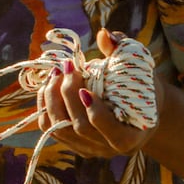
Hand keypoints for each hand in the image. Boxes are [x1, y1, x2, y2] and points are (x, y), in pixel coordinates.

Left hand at [37, 29, 163, 157]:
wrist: (137, 105)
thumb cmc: (139, 83)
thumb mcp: (137, 66)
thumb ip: (121, 50)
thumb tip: (104, 34)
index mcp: (131, 136)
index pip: (110, 131)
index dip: (95, 111)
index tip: (84, 87)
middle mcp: (108, 148)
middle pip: (80, 127)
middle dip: (67, 95)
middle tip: (66, 67)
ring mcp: (89, 149)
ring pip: (59, 129)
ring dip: (51, 98)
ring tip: (56, 73)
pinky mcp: (72, 143)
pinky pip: (50, 128)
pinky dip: (44, 105)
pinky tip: (50, 84)